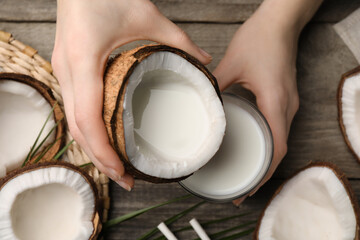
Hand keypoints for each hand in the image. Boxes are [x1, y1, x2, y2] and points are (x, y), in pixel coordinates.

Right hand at [52, 0, 211, 190]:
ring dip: (92, 148)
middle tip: (125, 179)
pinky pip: (73, 108)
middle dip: (99, 159)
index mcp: (84, 59)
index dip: (104, 150)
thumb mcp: (147, 16)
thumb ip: (179, 41)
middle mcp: (67, 70)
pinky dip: (88, 130)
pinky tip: (104, 139)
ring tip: (116, 167)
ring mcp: (62, 71)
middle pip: (77, 129)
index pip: (89, 118)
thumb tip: (205, 63)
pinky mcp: (66, 70)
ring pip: (72, 122)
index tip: (123, 171)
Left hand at [213, 0, 322, 204]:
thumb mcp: (232, 64)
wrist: (281, 22)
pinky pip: (279, 126)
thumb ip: (214, 86)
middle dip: (262, 172)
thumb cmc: (261, 40)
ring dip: (266, 157)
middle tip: (241, 187)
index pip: (276, 148)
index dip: (264, 173)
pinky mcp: (286, 97)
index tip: (248, 188)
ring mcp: (289, 102)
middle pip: (280, 150)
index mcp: (275, 102)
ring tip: (246, 170)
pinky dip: (268, 141)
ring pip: (281, 139)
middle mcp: (288, 107)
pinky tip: (253, 143)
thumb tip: (199, 104)